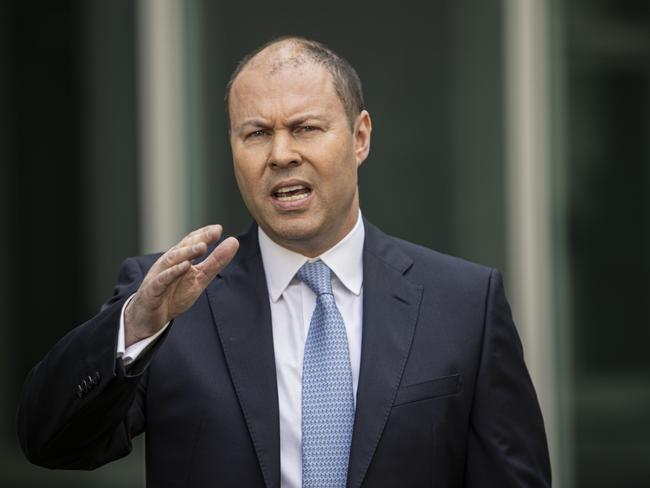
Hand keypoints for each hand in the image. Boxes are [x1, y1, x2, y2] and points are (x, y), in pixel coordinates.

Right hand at [124, 225, 238, 346]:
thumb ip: (216, 261)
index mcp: (179, 259)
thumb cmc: (174, 294)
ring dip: (187, 252)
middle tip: (214, 232)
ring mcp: (159, 275)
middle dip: (199, 239)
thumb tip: (233, 242)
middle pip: (183, 247)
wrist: (149, 317)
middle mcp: (168, 263)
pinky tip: (185, 267)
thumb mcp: (200, 278)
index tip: (219, 228)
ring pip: (172, 260)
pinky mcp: (152, 290)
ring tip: (202, 246)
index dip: (204, 234)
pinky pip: (162, 279)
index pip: (191, 242)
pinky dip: (172, 272)